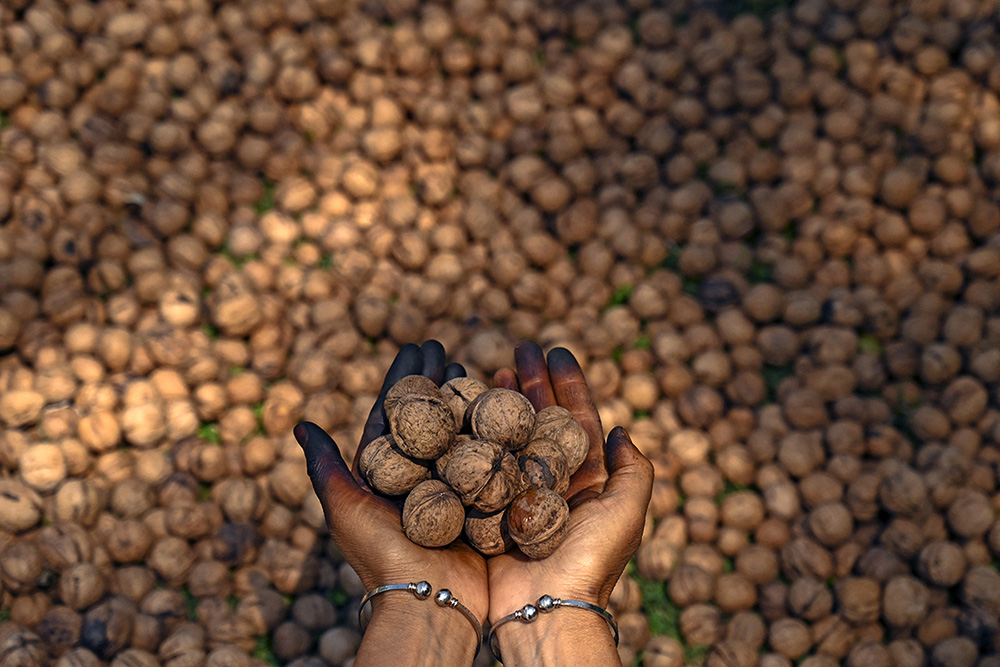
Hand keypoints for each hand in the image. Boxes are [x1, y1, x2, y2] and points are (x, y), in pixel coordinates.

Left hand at [294, 341, 487, 665]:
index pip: (394, 413)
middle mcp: (420, 478)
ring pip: (462, 432)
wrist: (428, 602)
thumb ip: (327, 467)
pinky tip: (508, 406)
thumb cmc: (382, 556)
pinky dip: (498, 431)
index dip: (405, 378)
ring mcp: (454, 489)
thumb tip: (299, 423)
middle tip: (446, 347)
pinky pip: (491, 459)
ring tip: (475, 368)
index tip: (417, 345)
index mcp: (386, 475)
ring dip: (467, 398)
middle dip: (436, 381)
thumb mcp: (346, 508)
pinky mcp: (483, 504)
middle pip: (429, 417)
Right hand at [487, 342, 653, 664]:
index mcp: (588, 482)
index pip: (578, 421)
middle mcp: (552, 484)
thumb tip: (621, 430)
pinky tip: (463, 410)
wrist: (547, 609)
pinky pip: (481, 465)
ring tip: (490, 370)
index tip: (554, 351)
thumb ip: (633, 469)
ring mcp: (519, 496)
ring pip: (510, 437)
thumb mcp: (627, 511)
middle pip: (541, 421)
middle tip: (516, 350)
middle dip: (531, 384)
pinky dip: (473, 436)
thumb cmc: (591, 560)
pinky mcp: (489, 510)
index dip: (568, 385)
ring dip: (502, 403)